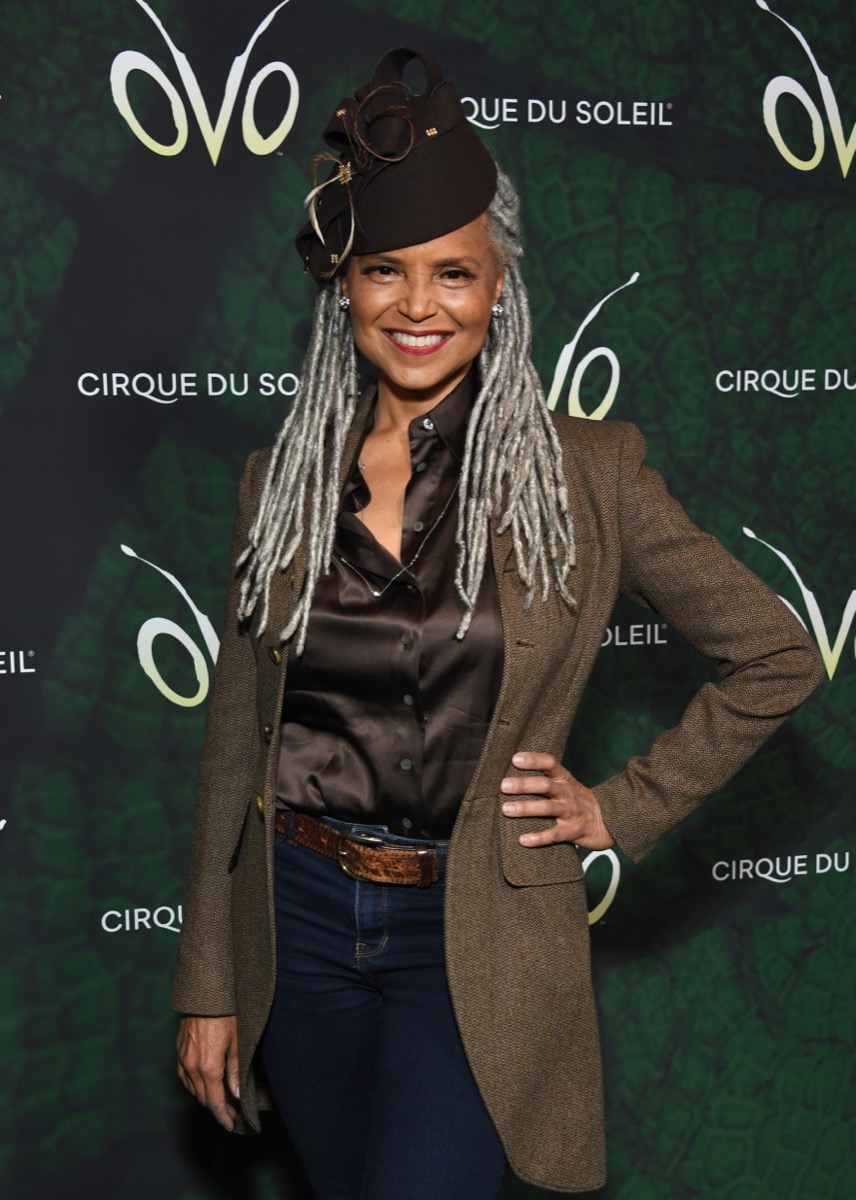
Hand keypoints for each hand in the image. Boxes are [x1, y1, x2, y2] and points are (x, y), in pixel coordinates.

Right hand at [176, 1014, 239, 1130]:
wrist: (204, 993)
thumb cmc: (226, 1013)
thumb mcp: (238, 1041)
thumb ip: (236, 1070)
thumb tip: (237, 1095)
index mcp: (208, 1067)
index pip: (215, 1102)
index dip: (224, 1116)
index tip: (231, 1125)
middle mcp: (192, 1066)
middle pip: (203, 1098)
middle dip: (217, 1109)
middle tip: (231, 1113)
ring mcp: (183, 1058)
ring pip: (192, 1089)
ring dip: (205, 1097)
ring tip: (220, 1100)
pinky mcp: (179, 1051)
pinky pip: (184, 1076)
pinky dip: (193, 1085)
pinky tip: (201, 1084)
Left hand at [501, 751, 613, 849]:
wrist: (607, 821)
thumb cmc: (577, 800)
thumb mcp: (567, 784)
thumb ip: (546, 779)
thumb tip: (513, 774)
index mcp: (565, 779)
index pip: (550, 763)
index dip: (534, 760)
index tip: (515, 759)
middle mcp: (567, 793)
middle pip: (545, 786)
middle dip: (524, 785)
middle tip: (503, 785)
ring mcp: (571, 812)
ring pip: (547, 809)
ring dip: (526, 808)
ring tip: (506, 809)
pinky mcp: (573, 831)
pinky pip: (554, 835)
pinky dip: (538, 838)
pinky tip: (522, 840)